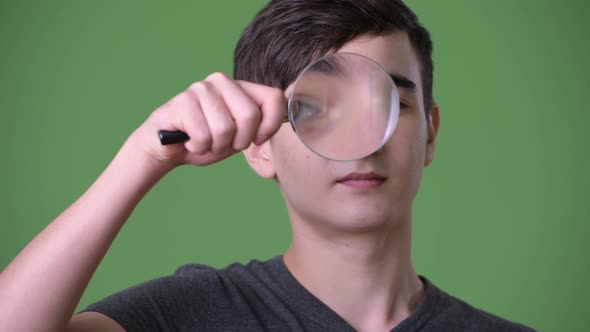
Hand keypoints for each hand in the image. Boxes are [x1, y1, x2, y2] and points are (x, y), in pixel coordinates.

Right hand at [132, 72, 285, 170]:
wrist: (167, 150)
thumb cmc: (207, 142)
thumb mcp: (240, 137)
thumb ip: (261, 129)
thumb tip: (296, 122)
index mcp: (241, 88)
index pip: (274, 97)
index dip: (270, 125)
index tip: (257, 140)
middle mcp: (222, 82)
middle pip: (249, 116)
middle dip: (238, 141)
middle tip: (223, 143)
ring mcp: (201, 88)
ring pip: (225, 129)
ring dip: (215, 146)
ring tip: (204, 141)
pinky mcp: (182, 101)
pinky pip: (203, 135)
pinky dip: (198, 147)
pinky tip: (189, 141)